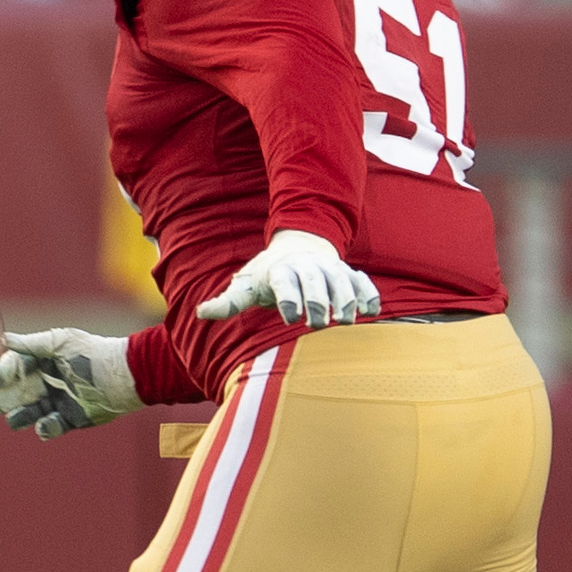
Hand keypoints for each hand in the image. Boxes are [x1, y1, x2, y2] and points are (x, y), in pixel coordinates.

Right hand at [0, 328, 140, 438]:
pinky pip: (50, 426)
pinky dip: (45, 427)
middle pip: (15, 393)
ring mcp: (58, 400)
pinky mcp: (70, 418)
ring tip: (13, 419)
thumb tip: (4, 340)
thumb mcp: (60, 342)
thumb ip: (31, 344)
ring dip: (18, 416)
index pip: (12, 369)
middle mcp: (47, 381)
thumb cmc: (92, 354)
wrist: (126, 376)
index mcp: (43, 361)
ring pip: (28, 412)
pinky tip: (44, 425)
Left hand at [195, 230, 380, 327]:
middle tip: (319, 324)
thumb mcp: (246, 285)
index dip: (288, 299)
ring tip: (346, 320)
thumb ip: (228, 302)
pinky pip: (363, 281)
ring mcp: (330, 268)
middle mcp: (307, 266)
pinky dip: (368, 294)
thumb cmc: (268, 275)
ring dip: (345, 299)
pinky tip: (371, 313)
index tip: (290, 318)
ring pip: (341, 280)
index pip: (284, 282)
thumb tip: (201, 312)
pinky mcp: (349, 273)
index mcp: (280, 270)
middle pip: (314, 281)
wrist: (297, 248)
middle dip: (318, 301)